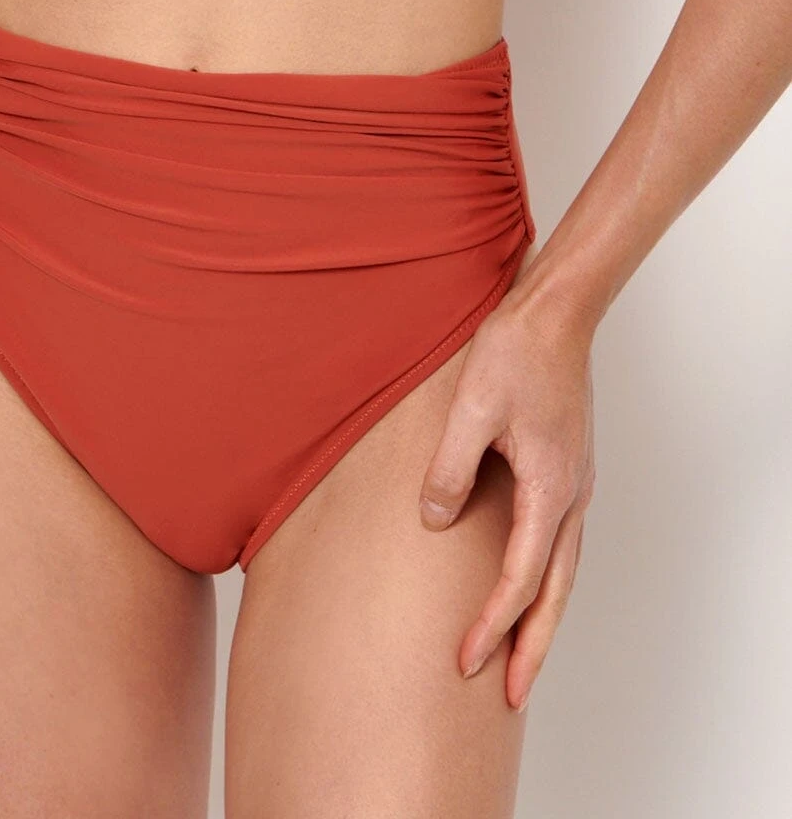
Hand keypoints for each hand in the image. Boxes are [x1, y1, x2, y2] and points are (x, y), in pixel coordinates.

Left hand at [418, 279, 596, 709]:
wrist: (556, 312)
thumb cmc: (514, 351)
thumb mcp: (470, 409)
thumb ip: (450, 468)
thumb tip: (433, 520)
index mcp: (550, 489)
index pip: (521, 579)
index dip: (492, 625)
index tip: (465, 662)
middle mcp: (572, 495)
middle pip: (556, 592)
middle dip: (532, 647)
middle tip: (511, 697)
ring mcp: (576, 483)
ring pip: (565, 570)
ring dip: (543, 617)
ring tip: (522, 657)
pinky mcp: (568, 468)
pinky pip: (561, 540)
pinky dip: (548, 576)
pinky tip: (527, 582)